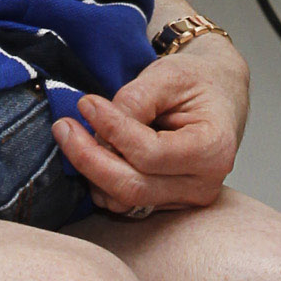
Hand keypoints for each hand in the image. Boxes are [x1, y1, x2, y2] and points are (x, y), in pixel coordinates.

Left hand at [51, 34, 249, 215]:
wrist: (217, 94)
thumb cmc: (197, 81)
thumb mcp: (168, 75)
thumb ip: (134, 101)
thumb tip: (97, 127)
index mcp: (213, 149)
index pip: (150, 154)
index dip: (112, 131)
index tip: (86, 104)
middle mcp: (203, 184)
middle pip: (134, 187)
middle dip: (89, 159)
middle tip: (63, 127)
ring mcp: (186, 200)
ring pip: (124, 200)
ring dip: (91, 171)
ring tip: (75, 134)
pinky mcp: (167, 204)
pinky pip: (125, 203)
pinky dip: (100, 181)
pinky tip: (92, 151)